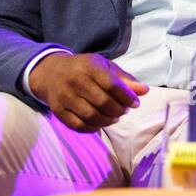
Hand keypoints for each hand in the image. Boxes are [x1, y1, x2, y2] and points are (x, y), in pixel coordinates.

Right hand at [30, 52, 149, 132]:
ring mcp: (65, 97)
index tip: (135, 103)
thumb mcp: (105, 66)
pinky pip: (78, 125)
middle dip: (119, 110)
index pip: (113, 86)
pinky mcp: (57, 110)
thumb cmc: (84, 69)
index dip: (127, 97)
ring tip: (114, 117)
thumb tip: (144, 91)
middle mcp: (76, 81)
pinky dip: (93, 128)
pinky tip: (100, 123)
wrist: (51, 73)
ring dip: (108, 120)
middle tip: (124, 110)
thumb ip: (125, 79)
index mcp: (90, 67)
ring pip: (91, 116)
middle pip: (103, 103)